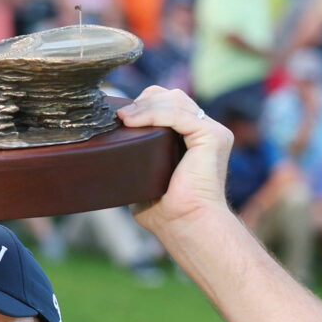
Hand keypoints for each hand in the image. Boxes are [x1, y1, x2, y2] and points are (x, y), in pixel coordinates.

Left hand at [116, 87, 233, 234]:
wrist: (185, 225)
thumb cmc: (167, 213)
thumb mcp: (144, 180)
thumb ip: (135, 163)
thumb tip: (107, 157)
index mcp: (193, 138)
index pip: (169, 104)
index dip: (144, 104)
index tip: (120, 117)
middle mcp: (206, 130)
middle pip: (172, 96)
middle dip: (143, 101)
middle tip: (120, 116)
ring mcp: (212, 131)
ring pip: (175, 101)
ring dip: (144, 106)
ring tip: (122, 118)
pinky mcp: (214, 136)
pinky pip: (179, 115)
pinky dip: (153, 115)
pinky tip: (132, 121)